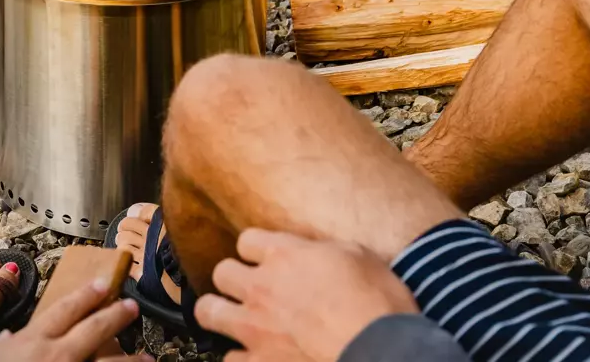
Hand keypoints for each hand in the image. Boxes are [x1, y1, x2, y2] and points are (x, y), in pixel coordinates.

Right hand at [0, 278, 147, 361]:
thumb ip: (2, 347)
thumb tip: (9, 337)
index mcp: (34, 340)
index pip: (64, 310)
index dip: (85, 295)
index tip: (103, 284)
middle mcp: (55, 354)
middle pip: (92, 330)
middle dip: (114, 316)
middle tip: (133, 306)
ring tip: (149, 359)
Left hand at [196, 230, 418, 361]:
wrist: (379, 351)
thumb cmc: (377, 302)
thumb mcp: (357, 256)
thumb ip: (325, 251)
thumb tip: (320, 254)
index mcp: (284, 254)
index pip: (247, 240)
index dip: (256, 251)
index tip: (267, 260)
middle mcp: (260, 286)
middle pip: (222, 272)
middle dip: (233, 280)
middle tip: (250, 291)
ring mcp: (255, 327)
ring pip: (209, 311)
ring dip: (219, 314)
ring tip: (234, 322)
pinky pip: (230, 360)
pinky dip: (240, 359)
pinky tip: (253, 359)